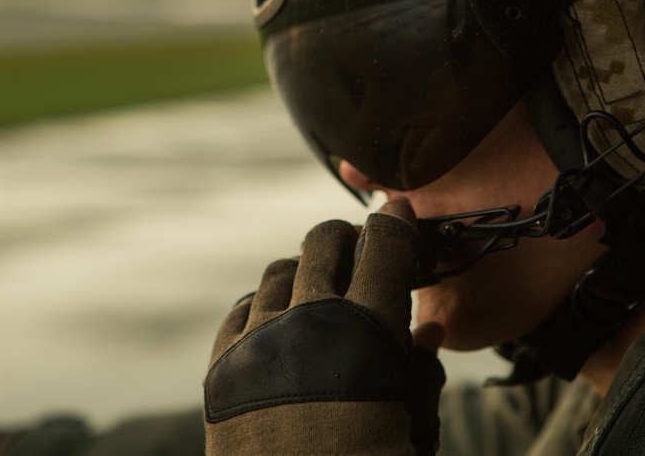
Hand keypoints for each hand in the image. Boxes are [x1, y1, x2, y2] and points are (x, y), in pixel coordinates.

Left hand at [204, 200, 445, 454]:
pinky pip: (242, 310)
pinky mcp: (220, 370)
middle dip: (348, 238)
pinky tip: (281, 324)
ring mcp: (257, 344)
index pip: (384, 247)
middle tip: (362, 251)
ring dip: (307, 272)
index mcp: (366, 334)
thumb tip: (424, 329)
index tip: (400, 217)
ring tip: (323, 294)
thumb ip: (421, 370)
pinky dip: (266, 306)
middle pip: (324, 242)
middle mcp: (307, 324)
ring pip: (280, 271)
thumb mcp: (415, 428)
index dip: (397, 225)